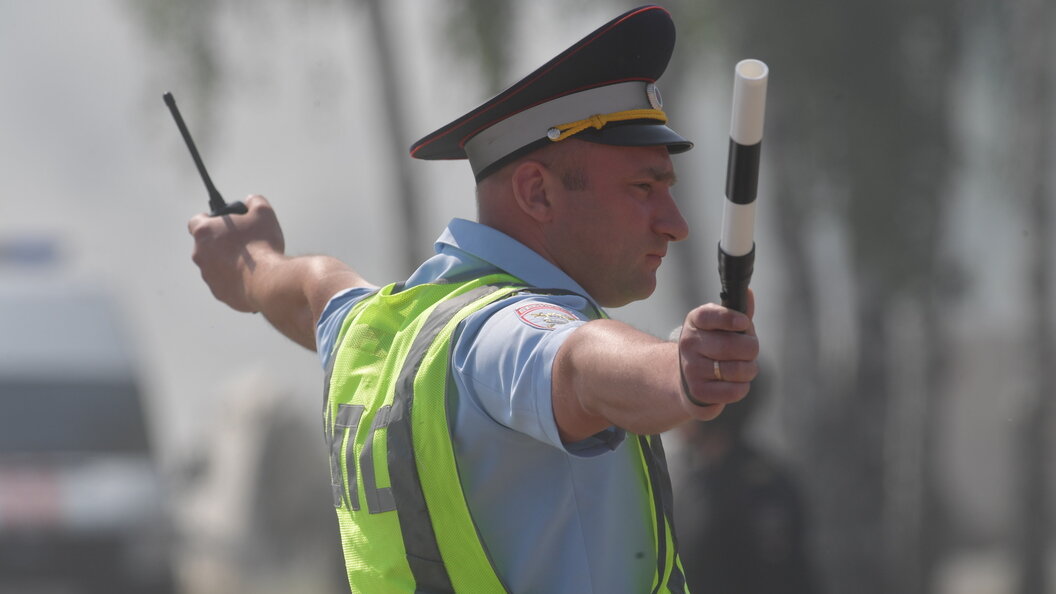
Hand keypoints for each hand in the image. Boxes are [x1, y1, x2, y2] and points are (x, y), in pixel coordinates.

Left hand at [188, 194, 283, 311]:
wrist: (267, 281)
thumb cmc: (261, 246)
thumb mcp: (263, 213)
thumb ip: (254, 201)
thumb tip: (252, 201)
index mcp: (205, 233)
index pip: (196, 221)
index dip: (208, 219)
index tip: (221, 222)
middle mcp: (200, 255)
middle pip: (206, 245)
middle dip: (221, 243)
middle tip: (242, 242)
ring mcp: (208, 276)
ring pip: (215, 266)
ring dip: (227, 263)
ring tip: (250, 262)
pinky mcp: (219, 293)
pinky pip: (225, 283)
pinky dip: (235, 280)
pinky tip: (252, 277)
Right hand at [677, 290, 758, 419]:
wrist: (687, 378)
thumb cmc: (713, 347)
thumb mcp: (721, 327)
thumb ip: (738, 312)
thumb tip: (749, 293)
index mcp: (695, 321)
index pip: (710, 315)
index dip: (730, 319)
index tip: (744, 323)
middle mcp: (689, 343)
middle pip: (733, 345)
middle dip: (751, 349)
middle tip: (749, 351)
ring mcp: (691, 368)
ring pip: (738, 369)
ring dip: (749, 369)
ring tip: (744, 367)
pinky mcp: (699, 391)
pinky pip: (735, 390)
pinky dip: (742, 387)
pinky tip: (735, 382)